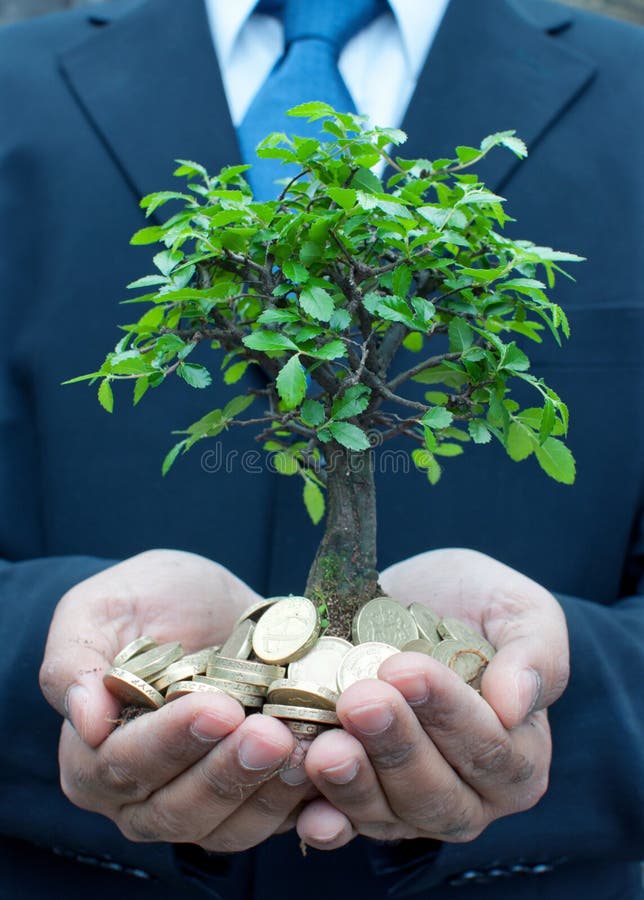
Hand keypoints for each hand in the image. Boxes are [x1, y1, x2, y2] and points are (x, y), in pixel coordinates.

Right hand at [40, 550, 316, 850]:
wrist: (206, 601)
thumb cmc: (143, 598)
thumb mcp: (98, 608)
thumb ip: (75, 660)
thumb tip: (85, 719)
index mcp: (93, 755)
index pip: (122, 766)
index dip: (169, 743)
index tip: (217, 708)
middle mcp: (141, 795)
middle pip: (177, 809)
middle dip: (226, 774)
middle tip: (271, 735)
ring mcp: (199, 804)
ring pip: (228, 828)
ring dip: (268, 795)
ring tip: (304, 747)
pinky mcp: (251, 799)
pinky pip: (274, 821)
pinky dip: (303, 802)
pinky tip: (328, 765)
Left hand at [297, 548, 568, 848]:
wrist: (408, 601)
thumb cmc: (475, 602)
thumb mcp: (518, 608)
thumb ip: (534, 654)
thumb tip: (515, 704)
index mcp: (519, 757)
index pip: (490, 750)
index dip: (449, 714)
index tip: (406, 670)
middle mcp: (469, 796)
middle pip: (436, 793)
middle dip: (396, 746)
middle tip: (359, 700)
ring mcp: (409, 807)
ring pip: (387, 814)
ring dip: (355, 783)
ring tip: (326, 746)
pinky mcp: (359, 804)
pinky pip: (343, 826)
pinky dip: (326, 823)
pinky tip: (308, 815)